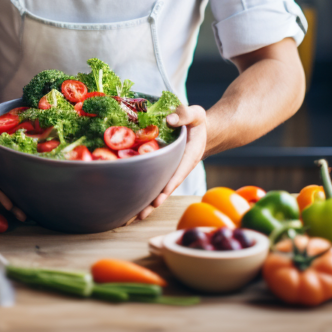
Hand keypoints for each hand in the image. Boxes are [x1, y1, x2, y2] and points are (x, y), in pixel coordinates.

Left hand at [135, 103, 206, 220]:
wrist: (199, 129)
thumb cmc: (197, 121)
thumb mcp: (196, 114)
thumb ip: (185, 115)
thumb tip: (169, 120)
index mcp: (189, 156)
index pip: (178, 172)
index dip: (168, 184)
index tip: (159, 197)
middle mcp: (180, 167)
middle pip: (166, 187)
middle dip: (154, 202)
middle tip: (139, 215)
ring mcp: (172, 170)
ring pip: (159, 188)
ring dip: (148, 202)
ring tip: (133, 217)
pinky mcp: (165, 169)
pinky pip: (155, 180)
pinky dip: (145, 191)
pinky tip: (133, 202)